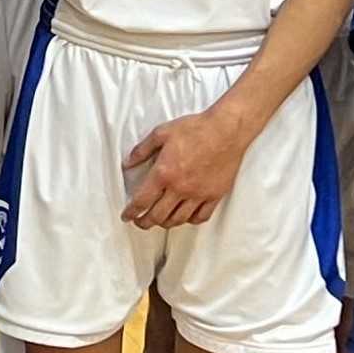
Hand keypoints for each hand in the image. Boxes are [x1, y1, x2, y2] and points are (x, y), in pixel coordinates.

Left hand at [121, 101, 254, 230]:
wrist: (226, 130)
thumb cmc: (196, 128)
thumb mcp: (161, 133)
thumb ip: (142, 150)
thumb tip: (128, 162)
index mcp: (164, 173)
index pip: (142, 201)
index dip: (131, 212)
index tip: (127, 216)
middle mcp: (180, 188)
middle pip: (158, 215)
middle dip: (144, 222)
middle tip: (139, 222)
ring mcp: (198, 194)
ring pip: (178, 219)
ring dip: (165, 224)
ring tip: (159, 221)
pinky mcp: (214, 195)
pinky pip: (200, 216)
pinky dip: (189, 220)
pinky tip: (184, 217)